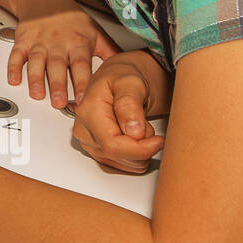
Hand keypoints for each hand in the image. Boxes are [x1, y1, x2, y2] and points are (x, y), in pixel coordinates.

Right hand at [8, 0, 120, 107]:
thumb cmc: (72, 19)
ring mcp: (39, 42)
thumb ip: (110, 53)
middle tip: (59, 103)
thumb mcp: (96, 33)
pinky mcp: (23, 40)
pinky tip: (14, 79)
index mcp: (78, 43)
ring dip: (36, 79)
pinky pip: (17, 54)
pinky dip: (14, 67)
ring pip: (36, 62)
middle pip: (57, 66)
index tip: (83, 98)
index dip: (81, 82)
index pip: (81, 65)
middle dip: (57, 85)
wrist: (45, 0)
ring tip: (37, 94)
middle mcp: (58, 43)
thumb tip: (129, 69)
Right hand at [71, 55, 166, 172]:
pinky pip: (118, 165)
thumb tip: (132, 131)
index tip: (159, 140)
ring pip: (120, 163)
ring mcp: (88, 140)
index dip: (140, 148)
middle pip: (116, 155)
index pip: (112, 145)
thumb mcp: (132, 82)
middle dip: (141, 147)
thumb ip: (130, 105)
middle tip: (149, 126)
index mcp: (88, 110)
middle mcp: (83, 128)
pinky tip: (138, 140)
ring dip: (139, 152)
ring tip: (141, 128)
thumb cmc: (125, 76)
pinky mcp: (96, 149)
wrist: (122, 77)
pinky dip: (134, 158)